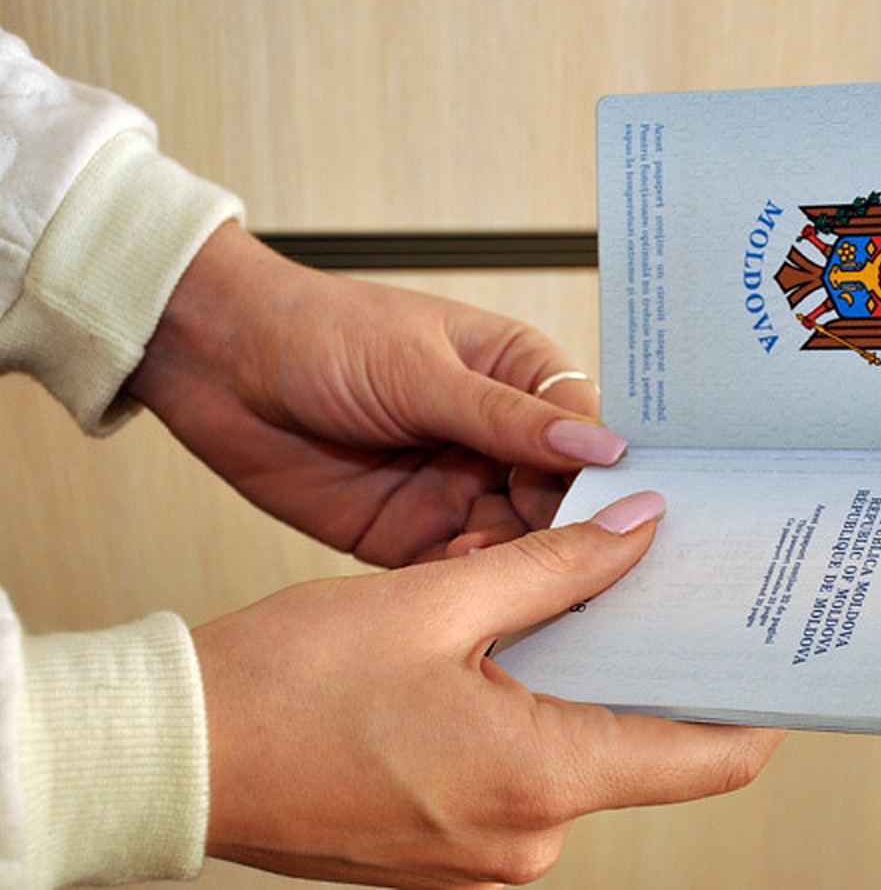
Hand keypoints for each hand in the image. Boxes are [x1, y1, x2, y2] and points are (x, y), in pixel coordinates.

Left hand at [127, 223, 624, 564]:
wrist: (215, 365)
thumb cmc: (319, 332)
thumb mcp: (420, 370)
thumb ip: (506, 418)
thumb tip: (602, 447)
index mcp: (515, 376)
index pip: (584, 432)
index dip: (608, 474)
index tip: (631, 514)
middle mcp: (496, 438)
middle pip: (563, 497)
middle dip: (576, 531)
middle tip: (592, 567)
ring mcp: (457, 488)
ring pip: (521, 542)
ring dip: (528, 563)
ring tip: (530, 580)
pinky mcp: (413, 534)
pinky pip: (462, 570)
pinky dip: (474, 582)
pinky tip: (471, 580)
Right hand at [193, 492, 783, 887]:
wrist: (177, 753)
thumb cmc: (283, 686)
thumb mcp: (435, 600)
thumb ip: (554, 567)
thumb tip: (637, 533)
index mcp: (539, 781)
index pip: (703, 760)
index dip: (750, 706)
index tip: (771, 654)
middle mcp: (526, 837)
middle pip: (637, 745)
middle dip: (642, 663)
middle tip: (650, 579)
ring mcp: (485, 852)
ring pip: (575, 750)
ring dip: (574, 678)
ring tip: (552, 597)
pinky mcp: (450, 844)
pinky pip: (524, 770)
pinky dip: (528, 710)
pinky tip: (496, 649)